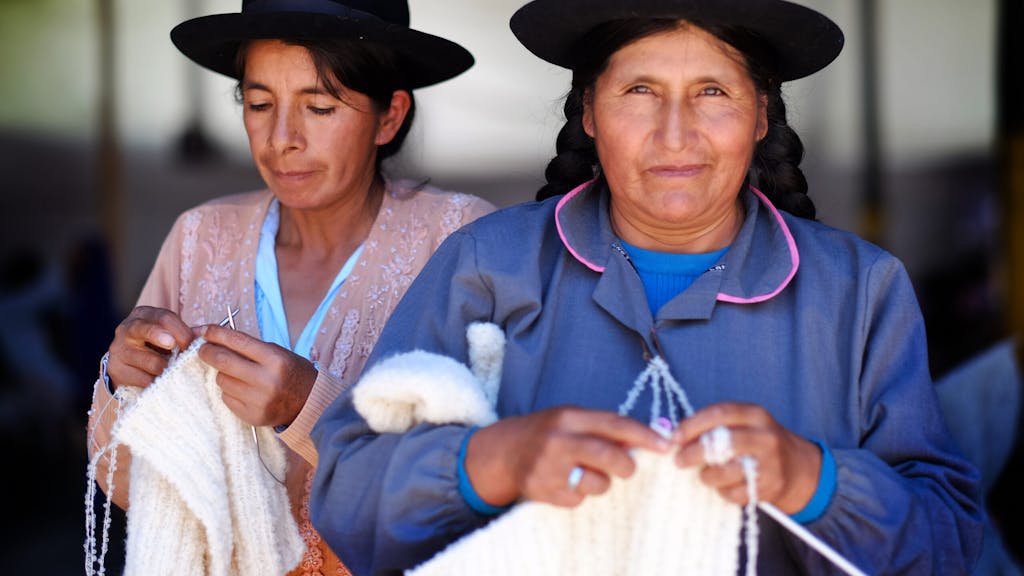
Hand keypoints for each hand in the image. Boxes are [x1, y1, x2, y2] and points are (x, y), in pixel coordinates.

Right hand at [106, 306, 193, 390]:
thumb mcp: (168, 333)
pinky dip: (157, 382)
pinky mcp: (116, 369)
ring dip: (166, 368)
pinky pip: (142, 379)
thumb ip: (183, 334)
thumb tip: (202, 339)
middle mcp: (127, 329)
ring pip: (148, 360)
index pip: (163, 317)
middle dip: (161, 338)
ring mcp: (118, 349)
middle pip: (144, 330)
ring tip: (174, 371)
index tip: (192, 344)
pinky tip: (164, 382)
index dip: (181, 331)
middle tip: (173, 347)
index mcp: (143, 315)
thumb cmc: (156, 344)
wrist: (129, 363)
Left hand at [196, 324, 317, 427]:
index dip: (215, 333)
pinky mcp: (252, 416)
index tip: (202, 330)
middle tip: (203, 349)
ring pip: (222, 380)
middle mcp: (266, 380)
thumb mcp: (278, 353)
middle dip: (207, 352)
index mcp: (275, 359)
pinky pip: (226, 398)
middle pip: (223, 361)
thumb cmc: (292, 373)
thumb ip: (249, 347)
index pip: (237, 341)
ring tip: (236, 374)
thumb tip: (215, 338)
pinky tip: (243, 390)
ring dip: (222, 374)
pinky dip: (229, 391)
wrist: (310, 404)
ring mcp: (258, 400)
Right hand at [465, 407, 670, 507]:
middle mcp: (557, 440)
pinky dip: (579, 494)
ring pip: (597, 483)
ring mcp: (547, 468)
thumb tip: (650, 438)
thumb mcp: (573, 419)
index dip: (644, 436)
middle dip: (626, 465)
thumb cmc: (549, 432)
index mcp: (568, 417)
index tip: (666, 446)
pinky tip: (567, 482)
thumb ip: (605, 427)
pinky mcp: (542, 491)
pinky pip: (578, 499)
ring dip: (601, 482)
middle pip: (608, 456)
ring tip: (586, 473)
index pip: (615, 424)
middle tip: (627, 468)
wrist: (505, 451)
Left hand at [672, 402, 821, 512]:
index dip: (692, 425)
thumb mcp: (742, 423)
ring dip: (707, 475)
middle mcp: (765, 437)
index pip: (719, 414)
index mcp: (755, 414)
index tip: (674, 438)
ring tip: (703, 474)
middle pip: (722, 443)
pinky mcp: (769, 487)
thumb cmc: (756, 441)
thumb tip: (673, 434)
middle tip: (678, 460)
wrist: (796, 467)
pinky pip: (734, 493)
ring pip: (726, 472)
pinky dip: (722, 491)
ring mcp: (770, 464)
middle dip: (693, 453)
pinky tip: (722, 485)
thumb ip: (713, 424)